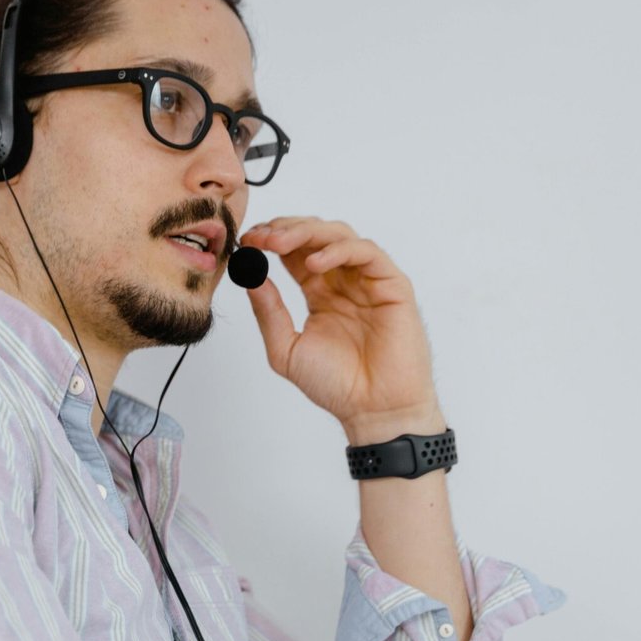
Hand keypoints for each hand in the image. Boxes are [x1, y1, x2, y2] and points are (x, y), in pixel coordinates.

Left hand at [238, 217, 441, 440]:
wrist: (373, 410)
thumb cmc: (336, 386)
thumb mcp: (286, 349)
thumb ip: (269, 313)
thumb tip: (249, 277)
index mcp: (320, 293)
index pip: (295, 252)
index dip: (271, 240)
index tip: (247, 242)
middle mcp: (344, 281)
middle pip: (315, 236)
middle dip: (285, 230)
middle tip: (260, 238)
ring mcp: (369, 281)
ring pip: (339, 235)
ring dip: (307, 233)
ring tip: (280, 243)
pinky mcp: (392, 285)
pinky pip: (367, 253)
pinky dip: (339, 250)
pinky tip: (314, 263)